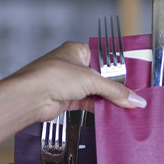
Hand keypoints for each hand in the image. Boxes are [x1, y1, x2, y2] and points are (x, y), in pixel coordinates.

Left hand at [9, 41, 146, 121]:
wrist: (31, 97)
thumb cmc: (51, 76)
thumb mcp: (91, 80)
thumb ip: (115, 90)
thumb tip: (133, 98)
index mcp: (77, 51)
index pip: (104, 58)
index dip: (118, 69)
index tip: (132, 78)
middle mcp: (72, 65)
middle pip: (101, 77)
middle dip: (114, 88)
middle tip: (131, 95)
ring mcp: (68, 83)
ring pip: (95, 92)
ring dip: (107, 99)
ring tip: (125, 105)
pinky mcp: (66, 99)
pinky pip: (88, 103)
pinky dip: (99, 108)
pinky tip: (111, 112)